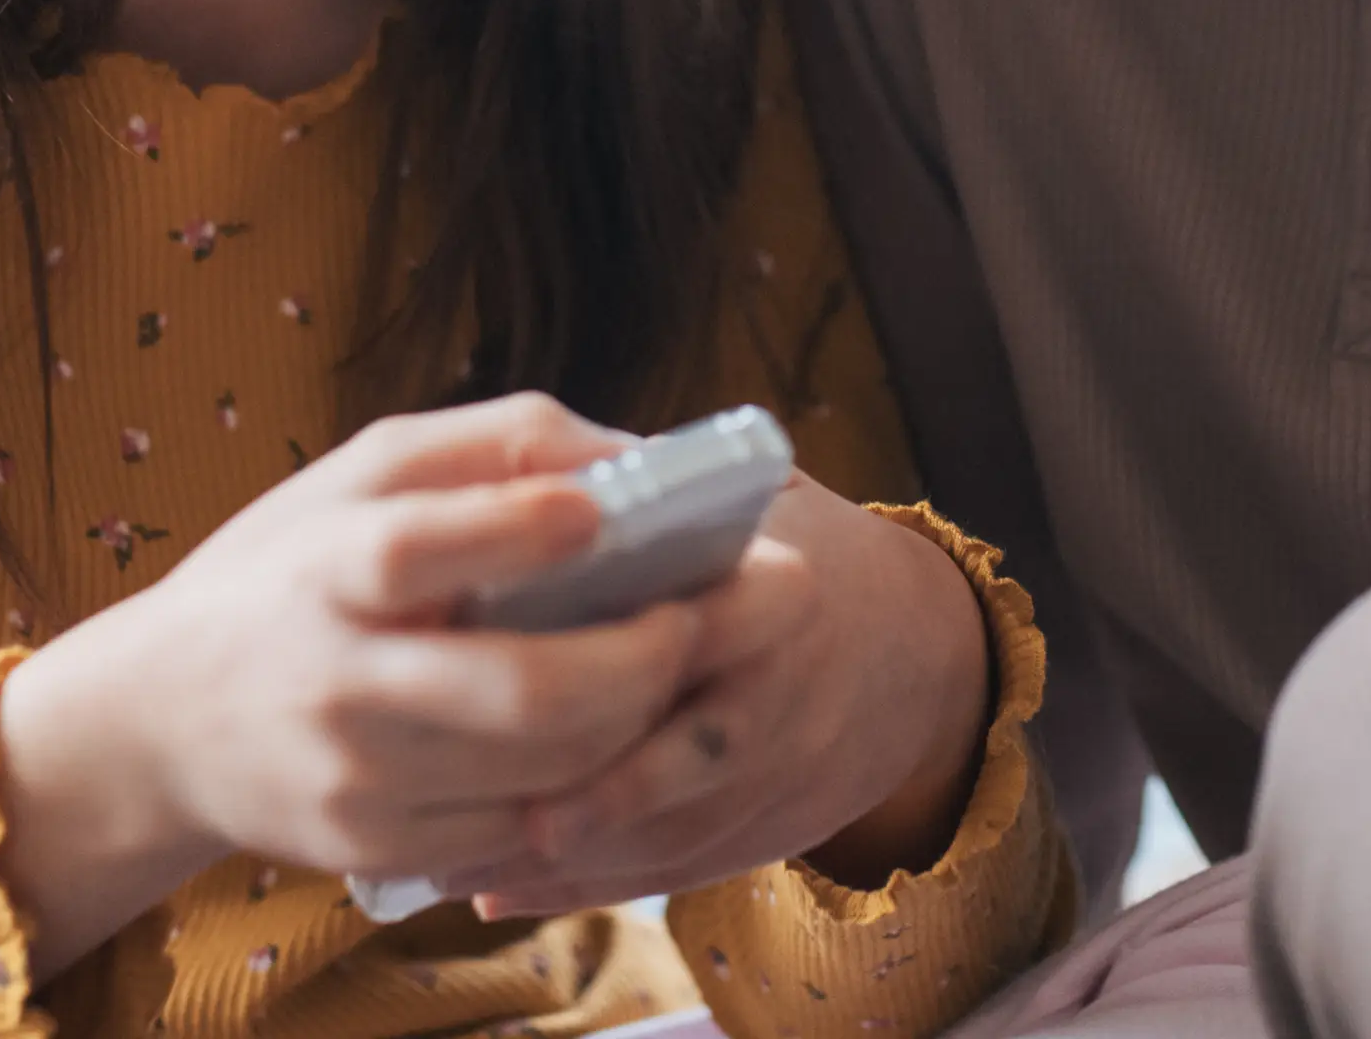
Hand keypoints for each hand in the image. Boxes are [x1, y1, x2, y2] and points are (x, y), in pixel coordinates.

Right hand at [0, 393, 699, 977]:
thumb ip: (491, 446)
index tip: (602, 511)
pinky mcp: (373, 848)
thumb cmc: (286, 572)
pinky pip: (515, 829)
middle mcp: (337, 683)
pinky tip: (599, 737)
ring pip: (543, 772)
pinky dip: (579, 784)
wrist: (160, 722)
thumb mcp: (358, 475)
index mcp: (326, 571)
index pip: (419, 552)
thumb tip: (629, 452)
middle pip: (520, 692)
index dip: (519, 530)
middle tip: (688, 618)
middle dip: (638, 659)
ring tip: (661, 672)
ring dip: (631, 723)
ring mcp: (358, 781)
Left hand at [453, 474, 994, 919]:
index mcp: (782, 594)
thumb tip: (541, 485)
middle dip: (575, 793)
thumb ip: (673, 498)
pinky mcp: (772, 833)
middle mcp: (787, 694)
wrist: (920, 654)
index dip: (612, 676)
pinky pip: (674, 872)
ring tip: (450, 858)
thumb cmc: (807, 559)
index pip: (699, 639)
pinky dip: (585, 885)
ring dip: (560, 857)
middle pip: (679, 761)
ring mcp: (785, 776)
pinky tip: (497, 884)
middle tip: (458, 803)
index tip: (510, 685)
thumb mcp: (766, 504)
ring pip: (668, 833)